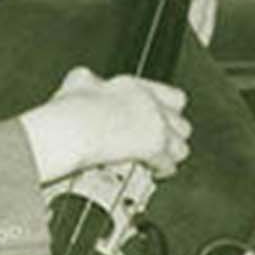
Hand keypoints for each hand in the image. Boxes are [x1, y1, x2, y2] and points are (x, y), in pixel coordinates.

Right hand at [22, 69, 191, 183]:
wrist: (75, 127)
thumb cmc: (73, 108)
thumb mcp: (79, 82)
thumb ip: (90, 81)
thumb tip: (85, 81)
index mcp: (135, 87)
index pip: (172, 97)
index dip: (170, 113)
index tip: (162, 122)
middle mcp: (151, 104)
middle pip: (181, 124)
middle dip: (173, 138)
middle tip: (162, 146)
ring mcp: (155, 125)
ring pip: (181, 146)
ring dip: (171, 157)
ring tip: (162, 163)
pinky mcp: (154, 148)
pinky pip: (169, 165)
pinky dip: (162, 172)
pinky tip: (155, 174)